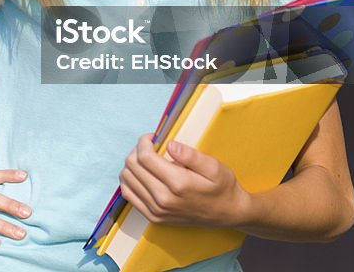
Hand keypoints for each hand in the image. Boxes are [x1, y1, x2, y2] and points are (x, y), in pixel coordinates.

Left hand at [118, 134, 252, 227]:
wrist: (227, 213)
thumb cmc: (222, 187)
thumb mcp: (214, 166)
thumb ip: (190, 155)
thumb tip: (169, 144)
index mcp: (178, 184)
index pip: (144, 157)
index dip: (144, 142)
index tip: (152, 137)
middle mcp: (163, 199)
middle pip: (132, 166)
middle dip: (137, 150)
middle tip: (150, 146)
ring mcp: (156, 210)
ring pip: (126, 179)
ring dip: (132, 164)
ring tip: (146, 159)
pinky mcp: (153, 217)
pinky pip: (128, 194)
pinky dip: (130, 180)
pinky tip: (142, 173)